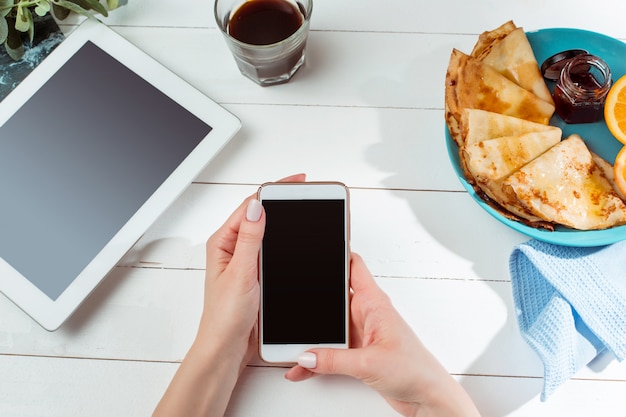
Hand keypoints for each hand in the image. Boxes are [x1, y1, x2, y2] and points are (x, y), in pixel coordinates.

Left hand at [153, 173, 305, 416]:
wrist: (227, 348)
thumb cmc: (224, 317)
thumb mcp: (240, 273)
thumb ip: (250, 239)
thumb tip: (257, 206)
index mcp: (223, 242)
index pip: (250, 206)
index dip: (273, 191)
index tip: (295, 183)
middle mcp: (233, 249)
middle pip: (259, 215)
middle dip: (281, 202)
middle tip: (303, 191)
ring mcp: (245, 261)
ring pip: (267, 233)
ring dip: (284, 223)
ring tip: (302, 210)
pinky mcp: (256, 274)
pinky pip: (272, 251)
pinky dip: (285, 243)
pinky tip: (296, 242)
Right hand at [285, 253, 480, 416]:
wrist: (429, 398)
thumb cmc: (417, 371)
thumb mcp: (369, 363)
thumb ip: (333, 359)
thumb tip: (306, 355)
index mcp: (374, 304)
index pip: (353, 266)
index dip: (337, 253)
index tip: (317, 248)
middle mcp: (366, 315)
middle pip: (332, 298)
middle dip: (312, 300)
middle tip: (291, 302)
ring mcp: (361, 334)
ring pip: (328, 327)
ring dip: (311, 336)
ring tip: (290, 342)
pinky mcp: (358, 353)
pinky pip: (329, 351)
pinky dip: (315, 359)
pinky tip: (302, 368)